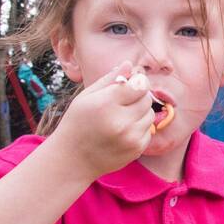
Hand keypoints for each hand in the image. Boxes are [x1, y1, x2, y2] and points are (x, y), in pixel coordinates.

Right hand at [51, 60, 153, 180]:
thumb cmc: (77, 123)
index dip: (138, 80)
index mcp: (105, 104)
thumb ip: (109, 79)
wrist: (73, 159)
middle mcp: (120, 122)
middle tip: (123, 101)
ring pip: (150, 114)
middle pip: (146, 98)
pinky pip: (148, 130)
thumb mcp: (86, 97)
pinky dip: (139, 128)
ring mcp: (130, 138)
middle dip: (138, 96)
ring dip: (140, 112)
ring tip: (120, 117)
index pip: (139, 85)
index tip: (132, 82)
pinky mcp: (136, 149)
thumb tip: (129, 64)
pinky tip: (122, 131)